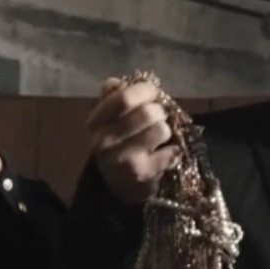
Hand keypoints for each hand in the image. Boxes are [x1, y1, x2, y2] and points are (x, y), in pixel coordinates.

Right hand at [87, 78, 178, 202]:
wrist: (121, 186)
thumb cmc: (121, 143)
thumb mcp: (112, 119)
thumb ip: (114, 96)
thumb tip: (116, 82)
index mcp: (97, 121)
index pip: (124, 97)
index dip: (146, 91)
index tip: (154, 94)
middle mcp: (104, 140)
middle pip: (148, 112)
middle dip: (160, 112)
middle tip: (157, 119)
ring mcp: (122, 158)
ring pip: (161, 129)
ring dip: (166, 131)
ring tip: (158, 139)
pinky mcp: (141, 174)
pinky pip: (171, 151)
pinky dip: (173, 151)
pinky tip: (163, 155)